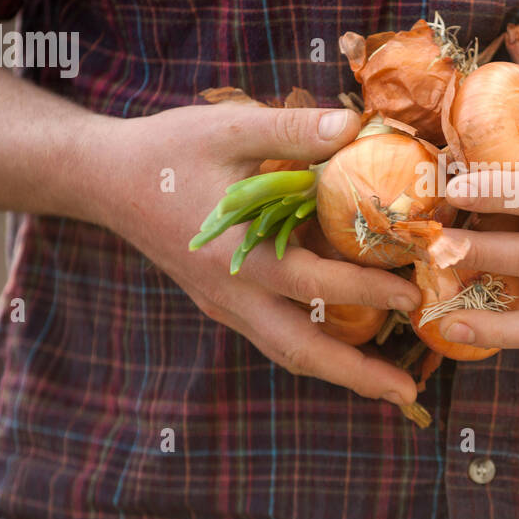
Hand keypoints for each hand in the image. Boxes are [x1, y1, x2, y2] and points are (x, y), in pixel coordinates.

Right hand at [90, 101, 423, 407]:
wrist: (105, 180)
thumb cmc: (169, 151)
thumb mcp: (231, 128)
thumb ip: (294, 131)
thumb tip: (355, 124)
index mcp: (238, 255)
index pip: (315, 284)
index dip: (367, 290)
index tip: (413, 292)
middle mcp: (233, 295)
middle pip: (302, 352)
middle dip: (358, 377)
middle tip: (409, 394)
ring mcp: (225, 305)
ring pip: (288, 352)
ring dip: (340, 371)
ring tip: (390, 384)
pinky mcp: (222, 303)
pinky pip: (275, 336)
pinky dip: (316, 347)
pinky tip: (349, 343)